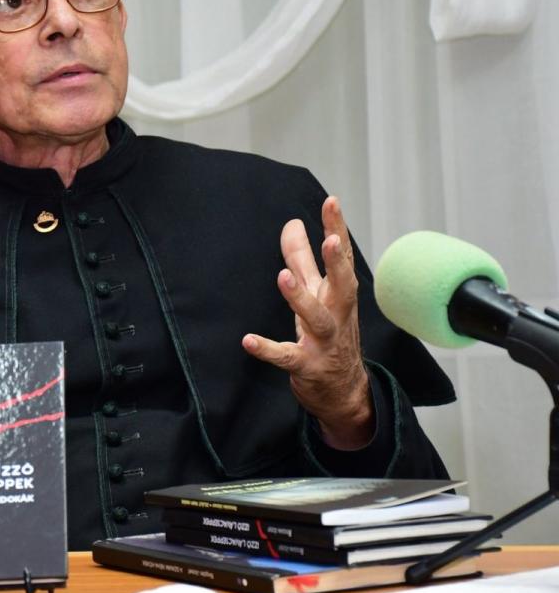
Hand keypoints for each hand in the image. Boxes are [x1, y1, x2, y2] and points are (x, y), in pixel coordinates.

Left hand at [242, 196, 373, 449]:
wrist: (344, 391)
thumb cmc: (329, 334)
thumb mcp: (316, 294)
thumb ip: (302, 259)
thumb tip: (292, 222)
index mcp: (338, 293)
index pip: (340, 257)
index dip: (336, 228)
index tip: (332, 201)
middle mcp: (336, 315)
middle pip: (342, 285)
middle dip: (337, 263)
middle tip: (330, 241)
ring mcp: (324, 342)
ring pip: (316, 319)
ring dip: (300, 298)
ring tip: (283, 276)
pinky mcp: (307, 366)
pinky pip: (287, 357)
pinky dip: (268, 349)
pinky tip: (248, 340)